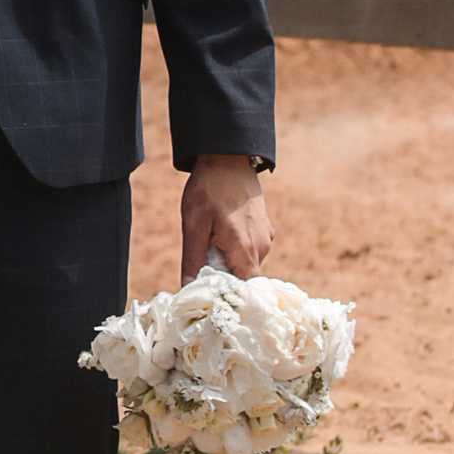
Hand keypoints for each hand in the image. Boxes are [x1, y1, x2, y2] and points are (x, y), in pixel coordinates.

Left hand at [182, 154, 272, 284]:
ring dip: (231, 261)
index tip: (213, 295)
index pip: (246, 290)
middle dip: (226, 277)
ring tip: (212, 243)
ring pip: (248, 263)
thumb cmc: (209, 189)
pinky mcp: (265, 228)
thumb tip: (187, 287)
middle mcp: (261, 246)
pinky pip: (252, 249)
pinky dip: (237, 250)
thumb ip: (192, 257)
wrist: (228, 158)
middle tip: (204, 265)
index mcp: (245, 249)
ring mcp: (266, 237)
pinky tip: (221, 234)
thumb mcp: (193, 224)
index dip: (231, 296)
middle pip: (246, 278)